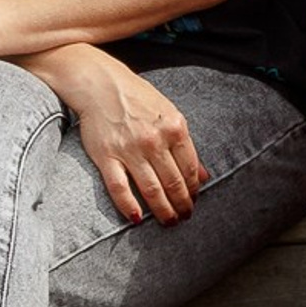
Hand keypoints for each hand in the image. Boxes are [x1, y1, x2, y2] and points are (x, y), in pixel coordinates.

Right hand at [60, 60, 209, 223]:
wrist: (101, 84)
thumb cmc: (138, 99)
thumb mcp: (170, 115)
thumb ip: (186, 146)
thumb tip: (204, 176)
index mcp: (175, 128)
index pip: (190, 169)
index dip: (194, 190)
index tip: (193, 200)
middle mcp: (154, 140)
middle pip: (173, 183)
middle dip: (182, 205)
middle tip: (184, 217)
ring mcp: (130, 150)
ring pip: (151, 189)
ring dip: (162, 210)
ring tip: (168, 222)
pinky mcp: (106, 156)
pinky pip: (119, 188)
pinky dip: (128, 206)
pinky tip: (136, 219)